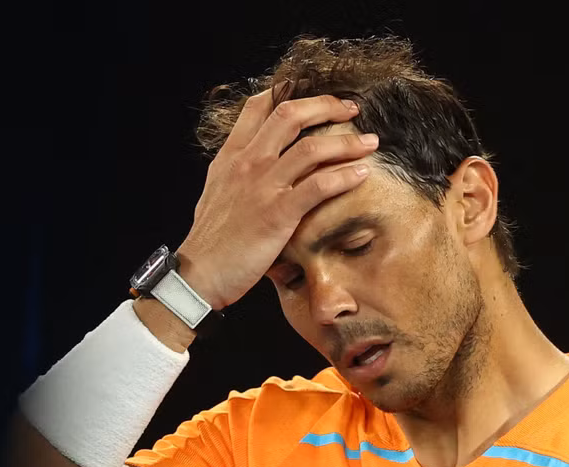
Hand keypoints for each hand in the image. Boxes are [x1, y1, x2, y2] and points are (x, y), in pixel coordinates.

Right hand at [175, 89, 378, 309]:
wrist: (199, 273)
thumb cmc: (211, 240)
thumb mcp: (218, 193)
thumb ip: (238, 172)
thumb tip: (255, 164)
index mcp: (232, 156)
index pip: (258, 107)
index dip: (289, 92)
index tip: (316, 96)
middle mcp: (248, 162)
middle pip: (290, 114)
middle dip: (326, 105)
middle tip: (351, 109)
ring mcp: (263, 186)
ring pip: (311, 148)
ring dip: (346, 142)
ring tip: (369, 143)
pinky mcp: (278, 213)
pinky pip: (318, 186)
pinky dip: (344, 176)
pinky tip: (361, 174)